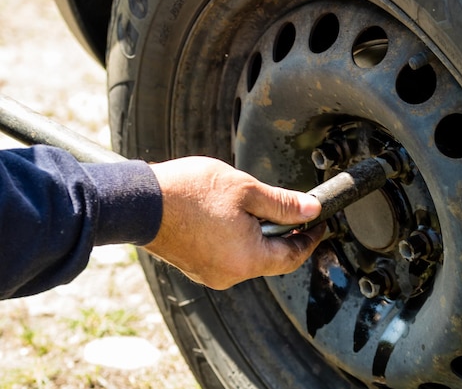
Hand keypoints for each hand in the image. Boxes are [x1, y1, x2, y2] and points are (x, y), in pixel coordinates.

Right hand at [144, 156, 323, 289]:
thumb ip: (282, 203)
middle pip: (271, 258)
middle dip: (283, 234)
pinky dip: (238, 238)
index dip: (310, 239)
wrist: (138, 201)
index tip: (320, 224)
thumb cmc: (189, 193)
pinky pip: (228, 255)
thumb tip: (312, 210)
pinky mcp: (195, 266)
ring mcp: (210, 273)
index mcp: (247, 259)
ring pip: (248, 256)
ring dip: (259, 234)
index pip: (292, 257)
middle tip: (289, 209)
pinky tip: (230, 216)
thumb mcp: (245, 190)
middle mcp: (230, 274)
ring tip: (252, 205)